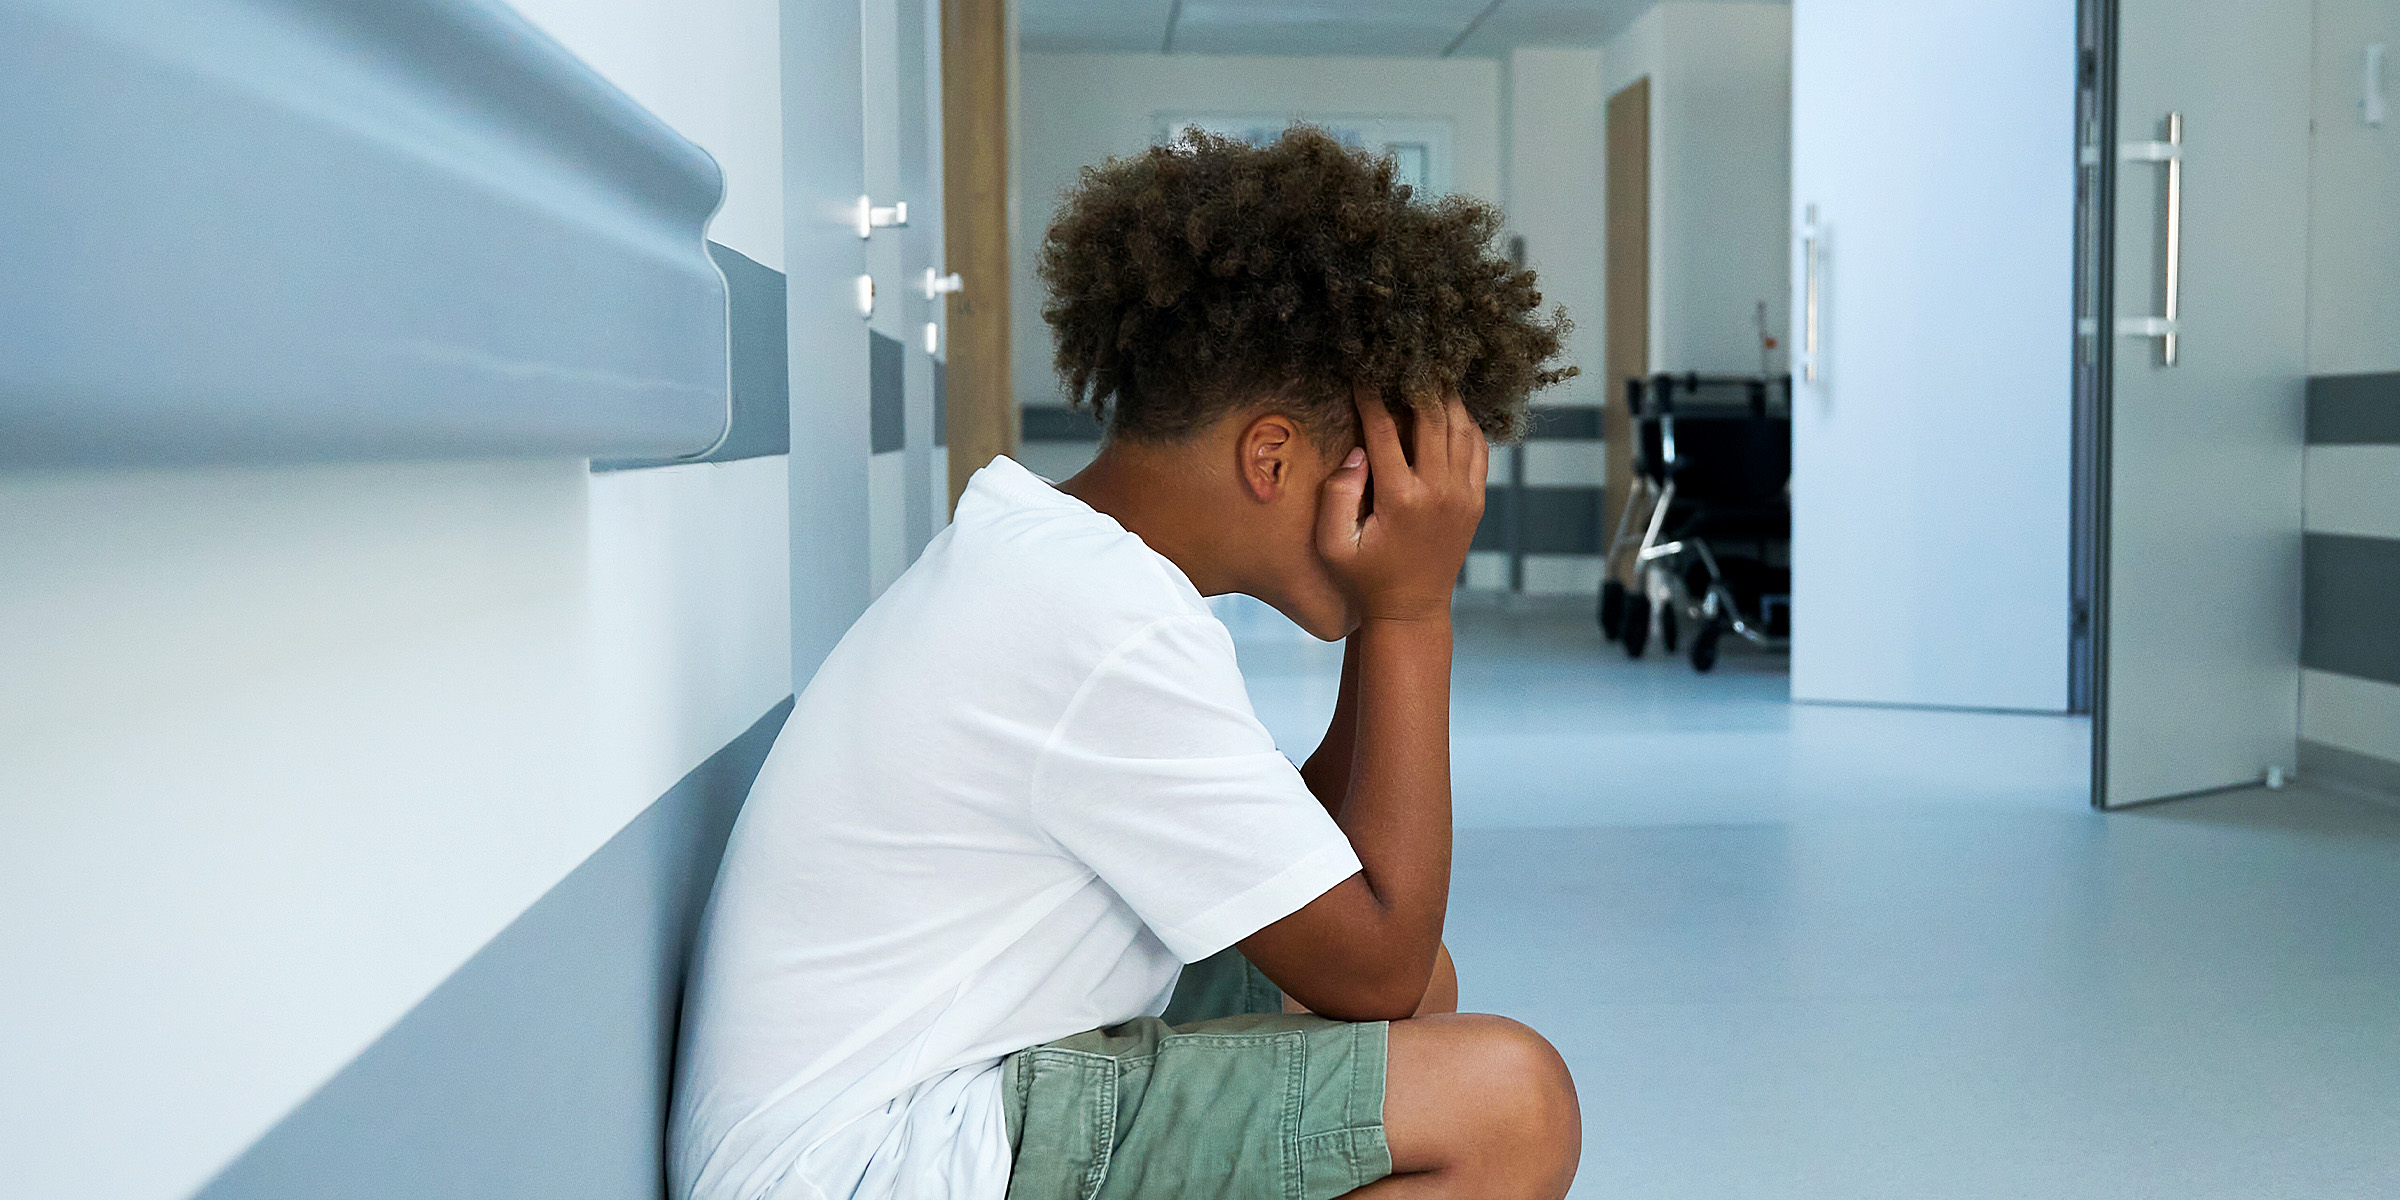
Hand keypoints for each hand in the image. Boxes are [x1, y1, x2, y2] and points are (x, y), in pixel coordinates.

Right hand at [1315, 388, 1488, 623]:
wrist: (1411, 610)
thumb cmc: (1364, 578)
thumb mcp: (1333, 546)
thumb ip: (1337, 496)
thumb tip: (1357, 453)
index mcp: (1401, 498)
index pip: (1384, 429)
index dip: (1371, 396)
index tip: (1361, 371)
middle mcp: (1439, 491)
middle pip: (1432, 416)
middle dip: (1416, 382)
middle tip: (1402, 357)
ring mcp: (1464, 494)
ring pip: (1461, 425)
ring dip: (1444, 396)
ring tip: (1427, 372)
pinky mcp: (1476, 499)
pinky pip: (1478, 446)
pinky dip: (1465, 421)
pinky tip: (1448, 407)